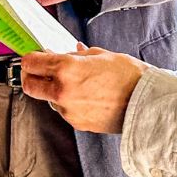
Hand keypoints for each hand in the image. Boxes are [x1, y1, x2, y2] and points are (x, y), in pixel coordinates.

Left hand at [20, 47, 144, 132]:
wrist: (147, 103)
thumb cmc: (128, 76)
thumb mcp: (100, 55)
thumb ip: (76, 55)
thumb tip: (65, 52)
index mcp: (66, 69)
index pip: (30, 63)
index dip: (30, 58)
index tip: (35, 56)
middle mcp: (62, 91)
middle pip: (29, 85)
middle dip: (32, 76)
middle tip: (41, 70)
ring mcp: (68, 110)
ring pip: (48, 98)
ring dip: (53, 89)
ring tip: (75, 82)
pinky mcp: (77, 123)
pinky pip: (64, 109)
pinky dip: (68, 101)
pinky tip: (86, 94)